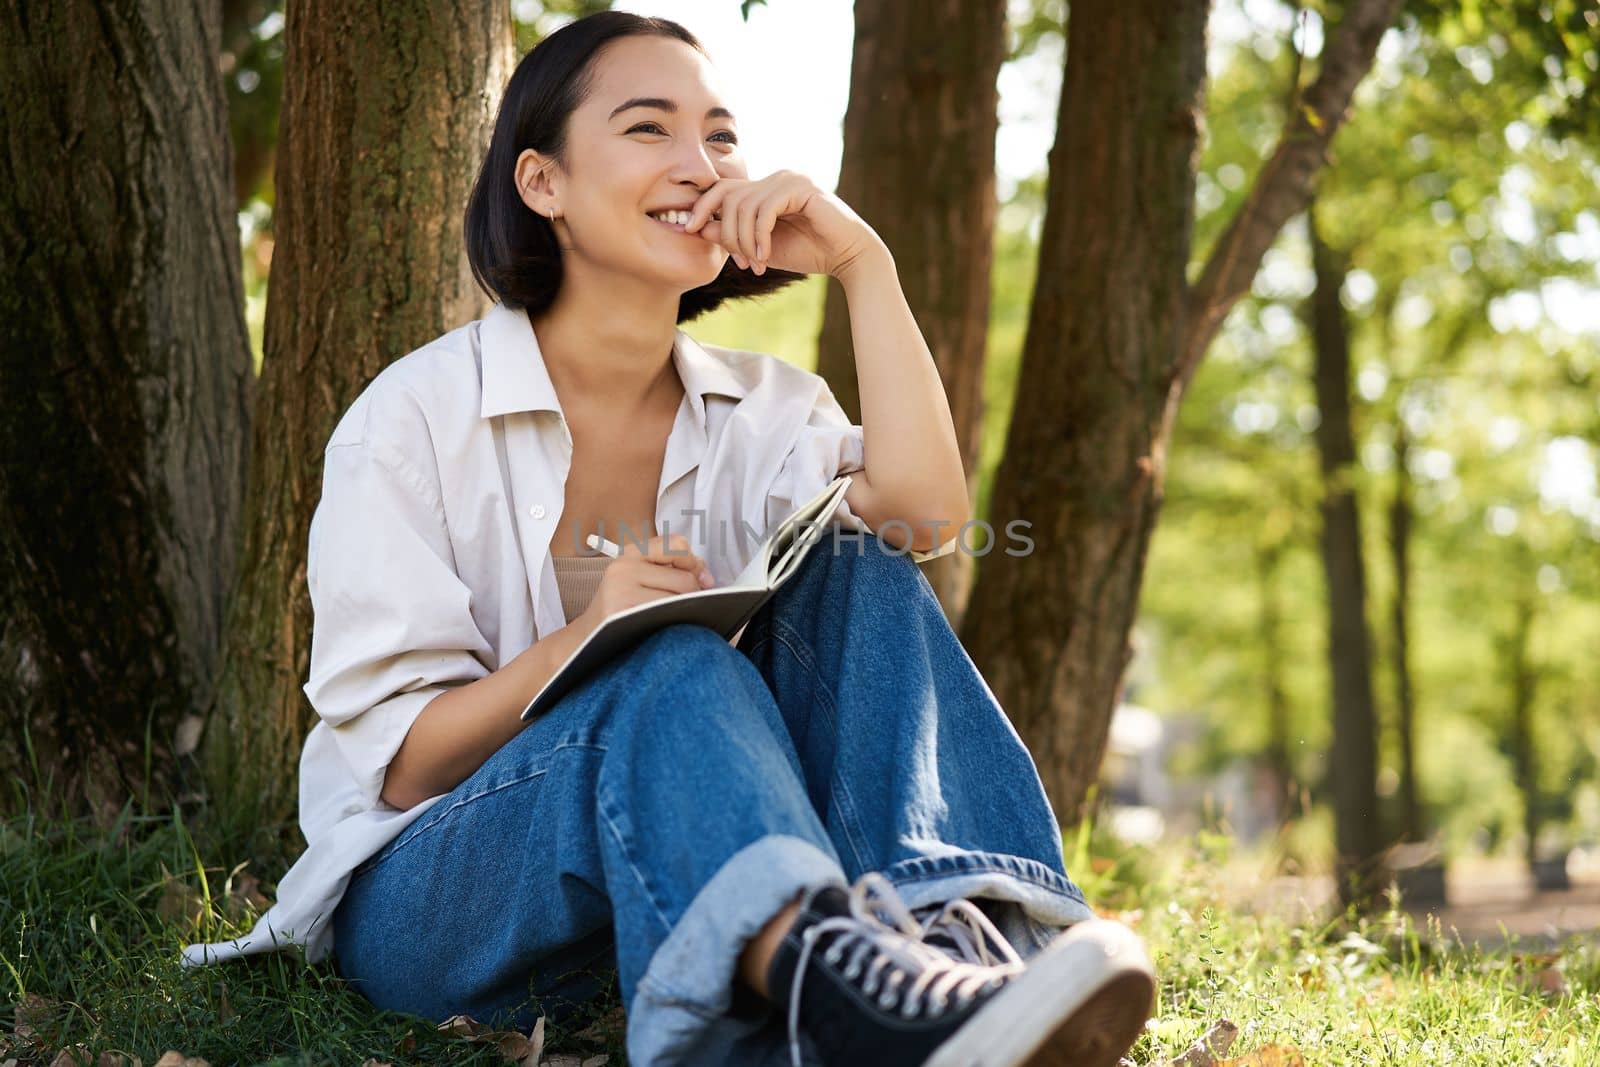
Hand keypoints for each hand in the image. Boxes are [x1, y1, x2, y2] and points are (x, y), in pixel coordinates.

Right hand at [572, 533, 715, 638]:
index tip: (699, 579)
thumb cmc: (622, 609)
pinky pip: (665, 616)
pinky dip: (674, 623)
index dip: (694, 562)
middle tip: (691, 606)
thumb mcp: (641, 579)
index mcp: (631, 553)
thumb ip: (674, 570)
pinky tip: (666, 627)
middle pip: (684, 578)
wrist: (588, 637)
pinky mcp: (621, 612)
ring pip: (678, 599)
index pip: (677, 544)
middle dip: (694, 595)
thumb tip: (706, 579)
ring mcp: (621, 590)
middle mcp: (624, 567)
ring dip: (686, 611)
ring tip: (675, 617)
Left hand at [684, 170, 881, 278]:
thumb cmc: (808, 252)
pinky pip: (765, 211)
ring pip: (744, 206)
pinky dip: (760, 237)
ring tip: (756, 264)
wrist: (847, 256)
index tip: (688, 229)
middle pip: (729, 196)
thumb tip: (696, 226)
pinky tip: (765, 257)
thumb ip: (732, 236)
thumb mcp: (760, 247)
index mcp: (766, 187)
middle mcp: (776, 177)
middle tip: (740, 262)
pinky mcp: (801, 188)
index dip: (702, 206)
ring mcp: (789, 179)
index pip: (723, 188)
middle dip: (726, 233)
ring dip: (744, 240)